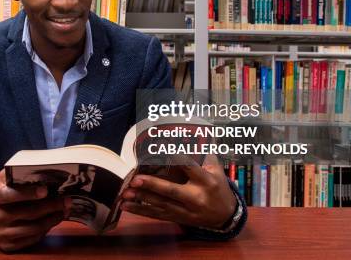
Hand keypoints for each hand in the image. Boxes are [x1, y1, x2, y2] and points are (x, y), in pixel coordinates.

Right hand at [0, 169, 70, 251]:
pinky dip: (45, 230)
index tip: (45, 190)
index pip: (10, 196)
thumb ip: (15, 173)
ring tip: (64, 210)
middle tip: (66, 200)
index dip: (28, 193)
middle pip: (27, 213)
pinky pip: (31, 239)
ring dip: (52, 219)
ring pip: (32, 229)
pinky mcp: (7, 245)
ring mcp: (0, 234)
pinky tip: (53, 220)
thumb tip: (40, 169)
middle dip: (50, 206)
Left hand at [121, 156, 236, 229]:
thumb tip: (191, 132)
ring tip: (125, 193)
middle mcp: (196, 197)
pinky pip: (157, 215)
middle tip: (136, 180)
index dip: (175, 156)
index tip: (160, 146)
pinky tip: (125, 206)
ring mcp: (186, 210)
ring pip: (161, 205)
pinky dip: (140, 211)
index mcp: (206, 181)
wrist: (225, 215)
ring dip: (141, 199)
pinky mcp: (178, 218)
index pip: (189, 167)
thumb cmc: (218, 186)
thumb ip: (202, 153)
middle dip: (153, 186)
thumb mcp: (216, 169)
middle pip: (172, 191)